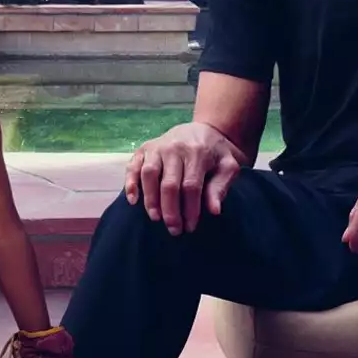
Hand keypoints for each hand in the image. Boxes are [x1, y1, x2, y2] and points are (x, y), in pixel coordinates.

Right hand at [124, 121, 243, 235]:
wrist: (205, 129)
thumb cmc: (217, 153)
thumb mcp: (228, 166)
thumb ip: (221, 187)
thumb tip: (214, 211)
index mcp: (197, 152)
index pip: (191, 186)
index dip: (190, 209)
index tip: (190, 227)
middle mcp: (175, 148)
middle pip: (169, 184)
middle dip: (170, 210)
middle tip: (173, 229)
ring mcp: (157, 147)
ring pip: (149, 175)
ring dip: (150, 199)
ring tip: (156, 218)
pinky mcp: (145, 148)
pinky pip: (133, 165)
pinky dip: (130, 182)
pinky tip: (133, 200)